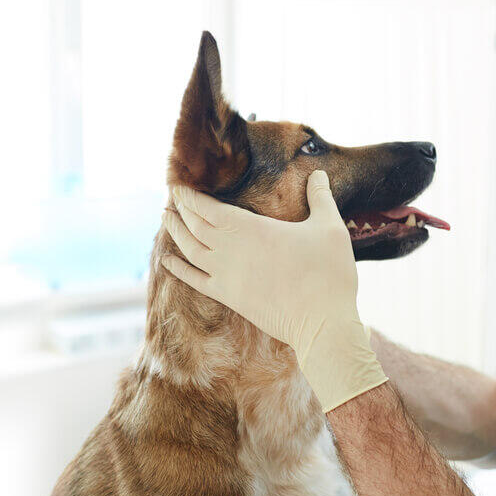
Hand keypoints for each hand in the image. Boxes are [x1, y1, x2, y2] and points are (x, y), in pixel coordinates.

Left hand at [160, 169, 386, 411]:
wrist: (322, 322)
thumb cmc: (328, 272)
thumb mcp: (329, 227)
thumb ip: (320, 197)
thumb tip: (319, 173)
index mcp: (251, 228)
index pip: (209, 207)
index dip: (191, 196)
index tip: (179, 185)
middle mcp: (231, 250)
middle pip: (195, 225)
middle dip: (181, 209)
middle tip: (171, 198)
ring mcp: (226, 275)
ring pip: (190, 250)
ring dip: (175, 232)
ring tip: (166, 219)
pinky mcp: (229, 297)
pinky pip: (194, 280)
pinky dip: (178, 269)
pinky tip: (167, 260)